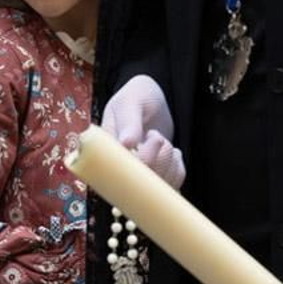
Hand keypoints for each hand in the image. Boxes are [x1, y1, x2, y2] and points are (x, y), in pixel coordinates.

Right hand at [101, 75, 185, 189]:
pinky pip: (172, 184)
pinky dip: (177, 169)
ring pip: (159, 186)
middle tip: (156, 135)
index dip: (143, 162)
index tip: (154, 138)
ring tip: (161, 140)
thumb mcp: (131, 101)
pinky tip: (171, 153)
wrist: (152, 99)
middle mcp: (119, 169)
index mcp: (105, 152)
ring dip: (169, 162)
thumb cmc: (137, 96)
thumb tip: (126, 143)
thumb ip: (128, 121)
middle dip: (159, 158)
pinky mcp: (156, 178)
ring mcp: (138, 176)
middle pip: (142, 185)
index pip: (121, 173)